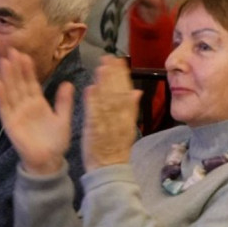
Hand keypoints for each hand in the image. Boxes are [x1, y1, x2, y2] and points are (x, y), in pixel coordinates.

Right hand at [0, 49, 73, 175]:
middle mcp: (25, 106)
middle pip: (19, 83)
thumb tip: (68, 83)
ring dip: (7, 77)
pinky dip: (1, 95)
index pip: (32, 83)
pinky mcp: (10, 123)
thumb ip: (64, 101)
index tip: (25, 55)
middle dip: (15, 68)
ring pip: (11, 91)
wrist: (49, 160)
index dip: (28, 70)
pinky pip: (4, 107)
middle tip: (11, 51)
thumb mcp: (64, 118)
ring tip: (4, 62)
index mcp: (38, 103)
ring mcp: (17, 113)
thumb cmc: (56, 141)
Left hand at [82, 56, 140, 171]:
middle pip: (117, 92)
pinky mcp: (94, 131)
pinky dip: (93, 102)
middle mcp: (119, 117)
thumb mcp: (128, 127)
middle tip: (108, 58)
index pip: (126, 91)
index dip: (122, 75)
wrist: (110, 168)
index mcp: (127, 116)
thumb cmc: (116, 147)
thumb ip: (131, 109)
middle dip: (113, 74)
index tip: (119, 61)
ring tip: (100, 67)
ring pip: (106, 100)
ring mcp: (107, 123)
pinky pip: (95, 114)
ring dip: (104, 83)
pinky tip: (90, 89)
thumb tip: (137, 91)